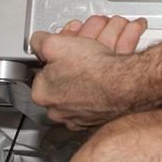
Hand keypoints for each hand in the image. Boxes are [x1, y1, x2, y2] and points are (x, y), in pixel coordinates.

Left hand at [29, 15, 147, 129]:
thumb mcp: (55, 43)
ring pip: (76, 91)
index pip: (41, 71)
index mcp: (42, 94)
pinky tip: (102, 78)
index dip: (53, 56)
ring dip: (83, 76)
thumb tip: (37, 42)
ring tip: (93, 62)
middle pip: (59, 81)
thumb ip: (40, 42)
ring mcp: (78, 118)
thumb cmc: (93, 69)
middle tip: (80, 54)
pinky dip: (96, 89)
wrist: (124, 84)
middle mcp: (58, 111)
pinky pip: (92, 101)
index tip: (63, 51)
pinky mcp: (95, 120)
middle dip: (68, 64)